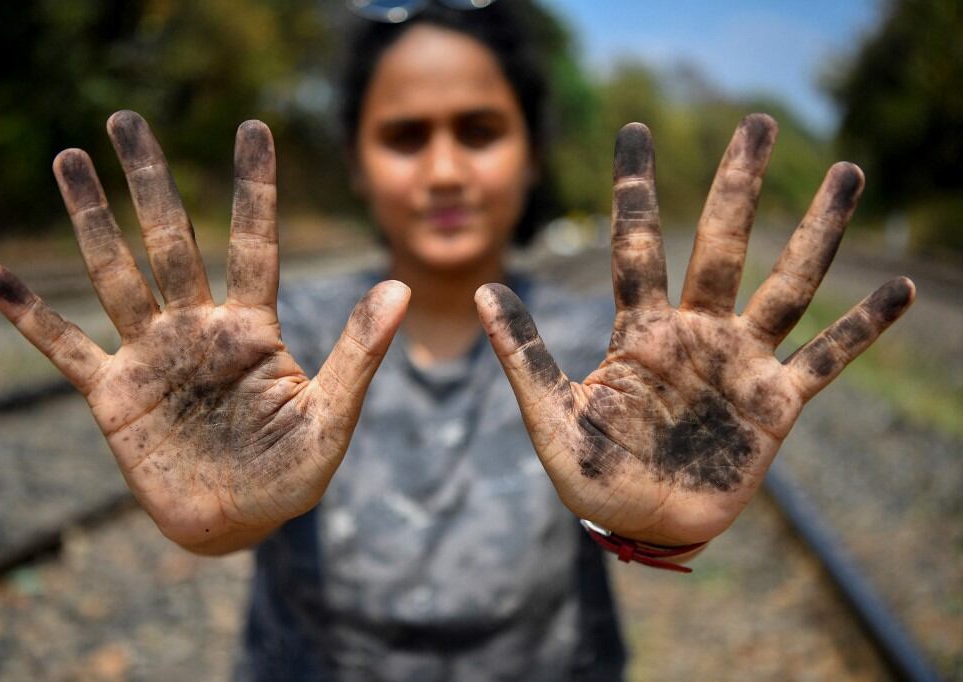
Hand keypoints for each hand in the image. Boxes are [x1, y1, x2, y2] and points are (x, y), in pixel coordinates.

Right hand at [0, 111, 409, 552]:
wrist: (239, 523)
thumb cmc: (291, 474)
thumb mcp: (331, 415)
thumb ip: (359, 351)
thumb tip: (401, 286)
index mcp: (252, 329)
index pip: (254, 243)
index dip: (254, 187)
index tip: (253, 128)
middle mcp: (197, 329)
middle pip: (170, 239)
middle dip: (149, 181)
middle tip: (125, 118)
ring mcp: (152, 356)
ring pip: (115, 274)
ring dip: (90, 219)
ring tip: (69, 160)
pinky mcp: (114, 395)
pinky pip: (64, 347)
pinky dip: (31, 315)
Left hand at [476, 115, 913, 545]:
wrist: (643, 527)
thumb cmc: (592, 476)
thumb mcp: (551, 417)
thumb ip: (526, 355)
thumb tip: (481, 292)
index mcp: (639, 331)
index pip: (636, 243)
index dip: (634, 187)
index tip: (634, 129)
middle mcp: (694, 333)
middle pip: (721, 243)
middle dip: (738, 185)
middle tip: (759, 123)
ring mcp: (739, 363)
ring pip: (786, 284)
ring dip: (817, 232)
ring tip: (847, 173)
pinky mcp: (774, 404)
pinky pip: (825, 358)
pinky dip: (860, 328)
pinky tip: (898, 288)